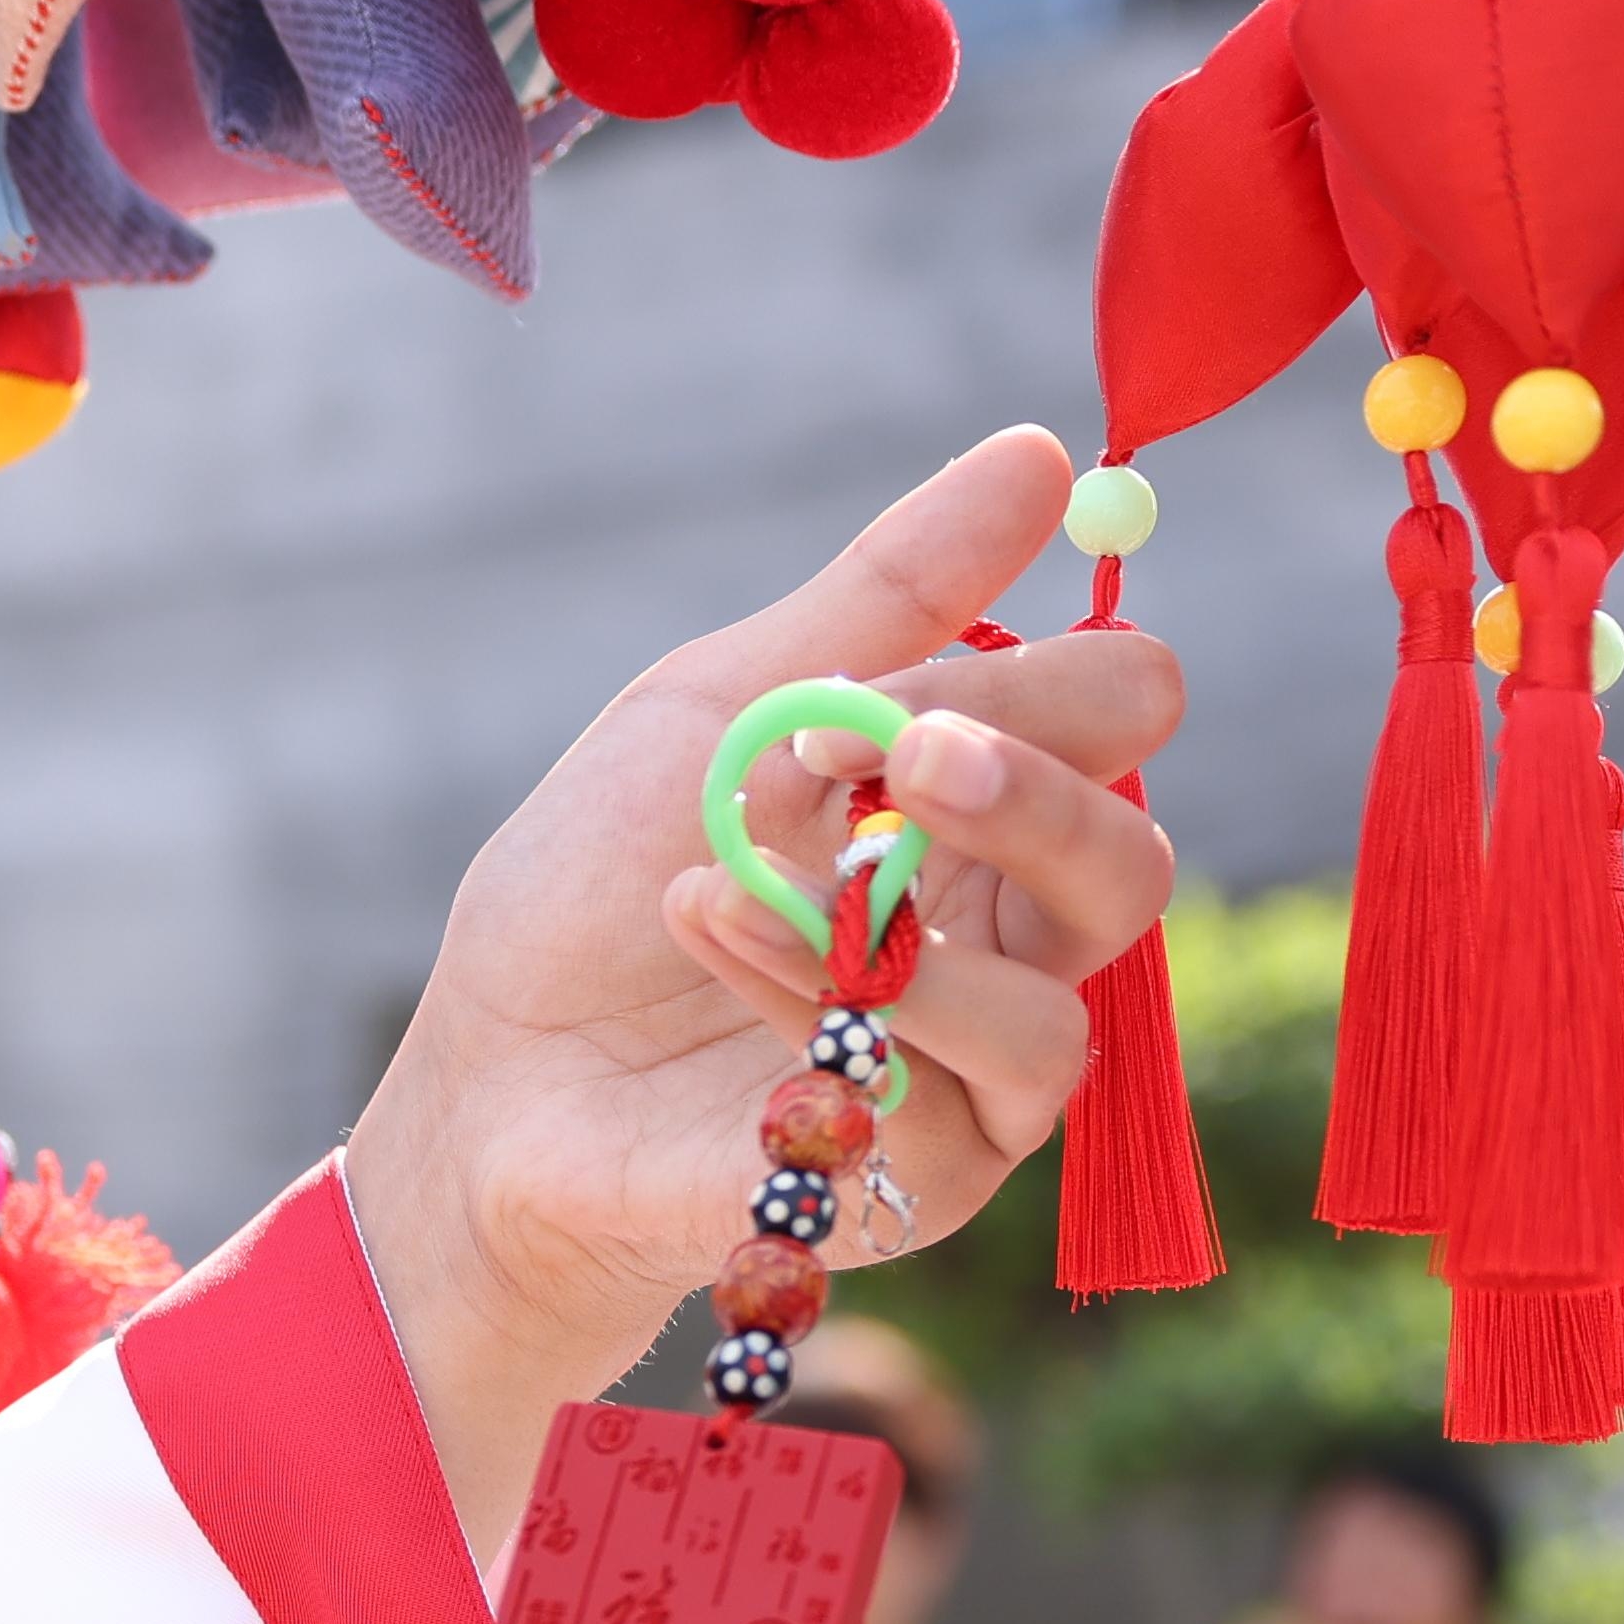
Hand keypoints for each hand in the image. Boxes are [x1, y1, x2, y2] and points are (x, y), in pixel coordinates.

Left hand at [348, 432, 1187, 1527]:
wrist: (492, 1076)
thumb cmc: (597, 888)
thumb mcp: (723, 705)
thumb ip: (888, 594)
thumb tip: (1044, 454)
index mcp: (987, 803)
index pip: (1125, 715)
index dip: (1056, 682)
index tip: (908, 678)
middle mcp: (1016, 933)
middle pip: (1131, 857)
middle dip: (1030, 794)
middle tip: (906, 753)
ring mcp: (984, 1061)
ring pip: (1069, 994)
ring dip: (903, 918)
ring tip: (742, 866)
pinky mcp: (934, 1169)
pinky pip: (947, 1083)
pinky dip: (816, 990)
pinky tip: (708, 930)